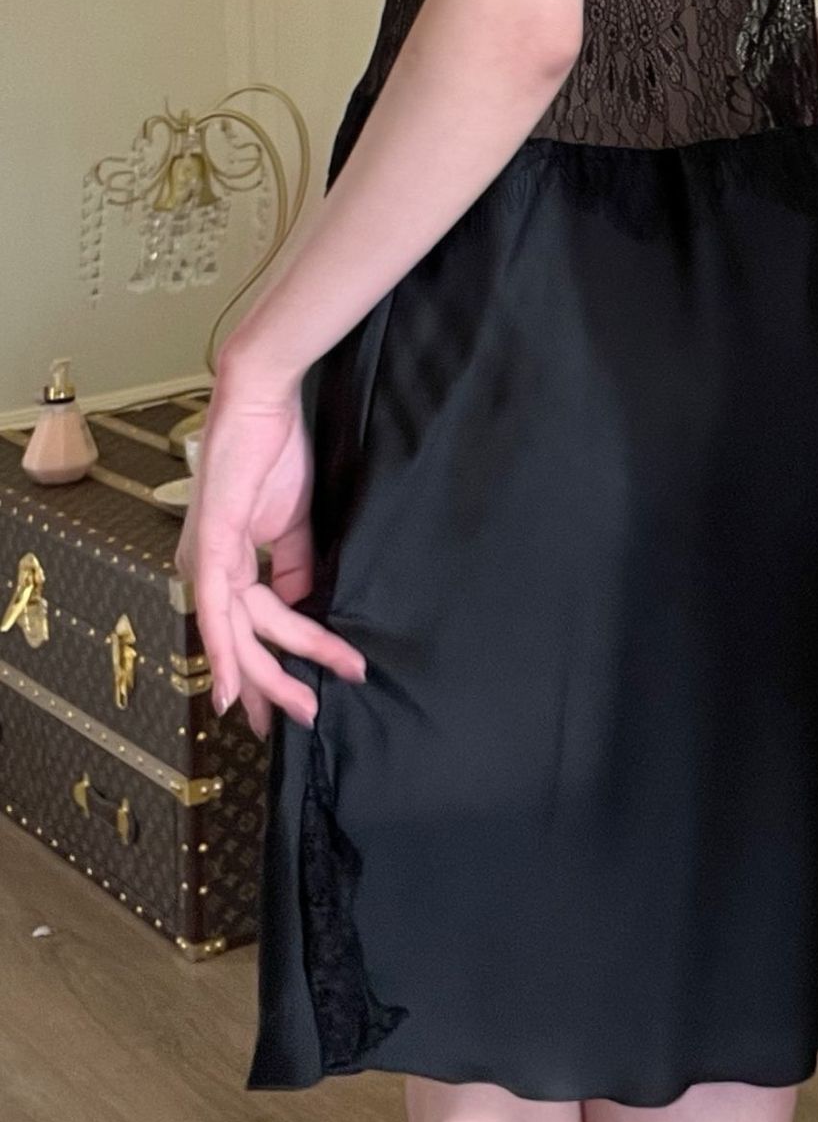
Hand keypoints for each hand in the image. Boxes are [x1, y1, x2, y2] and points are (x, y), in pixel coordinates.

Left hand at [176, 360, 366, 739]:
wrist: (265, 403)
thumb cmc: (277, 451)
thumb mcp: (296, 522)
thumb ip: (296, 567)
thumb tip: (307, 606)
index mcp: (226, 561)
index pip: (249, 629)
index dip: (270, 669)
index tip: (294, 702)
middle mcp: (206, 567)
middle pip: (240, 643)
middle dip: (274, 686)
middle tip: (305, 718)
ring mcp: (206, 559)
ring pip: (237, 635)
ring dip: (273, 673)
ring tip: (306, 702)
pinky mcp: (212, 546)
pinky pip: (217, 611)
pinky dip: (226, 652)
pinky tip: (236, 687)